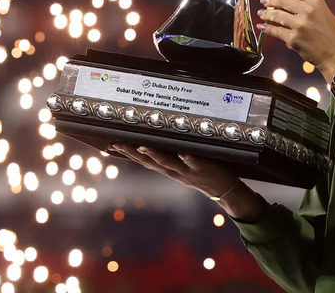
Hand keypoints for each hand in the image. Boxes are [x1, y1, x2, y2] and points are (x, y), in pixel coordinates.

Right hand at [110, 144, 267, 220]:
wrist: (224, 191)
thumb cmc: (202, 174)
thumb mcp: (182, 167)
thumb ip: (169, 157)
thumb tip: (157, 144)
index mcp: (168, 169)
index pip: (143, 160)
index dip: (126, 153)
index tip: (110, 145)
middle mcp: (174, 171)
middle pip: (150, 162)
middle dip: (132, 153)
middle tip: (117, 143)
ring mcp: (188, 171)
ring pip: (168, 163)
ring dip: (156, 155)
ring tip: (143, 146)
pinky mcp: (203, 168)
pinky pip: (195, 162)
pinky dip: (189, 158)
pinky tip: (184, 152)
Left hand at [258, 0, 334, 81]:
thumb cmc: (333, 36)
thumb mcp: (325, 13)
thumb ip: (310, 5)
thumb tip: (289, 0)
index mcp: (316, 2)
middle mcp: (307, 11)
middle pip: (282, 0)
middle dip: (270, 0)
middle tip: (265, 2)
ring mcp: (299, 25)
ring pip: (276, 15)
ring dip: (266, 13)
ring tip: (262, 14)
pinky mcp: (293, 39)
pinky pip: (276, 31)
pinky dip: (266, 28)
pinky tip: (262, 26)